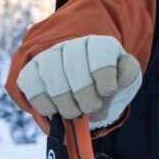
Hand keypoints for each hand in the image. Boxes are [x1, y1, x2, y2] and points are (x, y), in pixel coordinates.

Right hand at [16, 35, 141, 129]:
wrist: (89, 98)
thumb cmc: (109, 87)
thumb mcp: (126, 81)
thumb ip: (128, 74)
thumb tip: (117, 76)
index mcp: (101, 45)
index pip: (100, 52)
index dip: (103, 74)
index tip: (107, 92)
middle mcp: (74, 45)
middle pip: (73, 65)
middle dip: (84, 93)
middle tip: (91, 108)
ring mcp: (50, 56)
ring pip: (51, 75)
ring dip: (64, 101)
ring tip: (75, 113)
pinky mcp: (32, 71)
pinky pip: (30, 84)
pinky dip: (44, 103)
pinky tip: (55, 111)